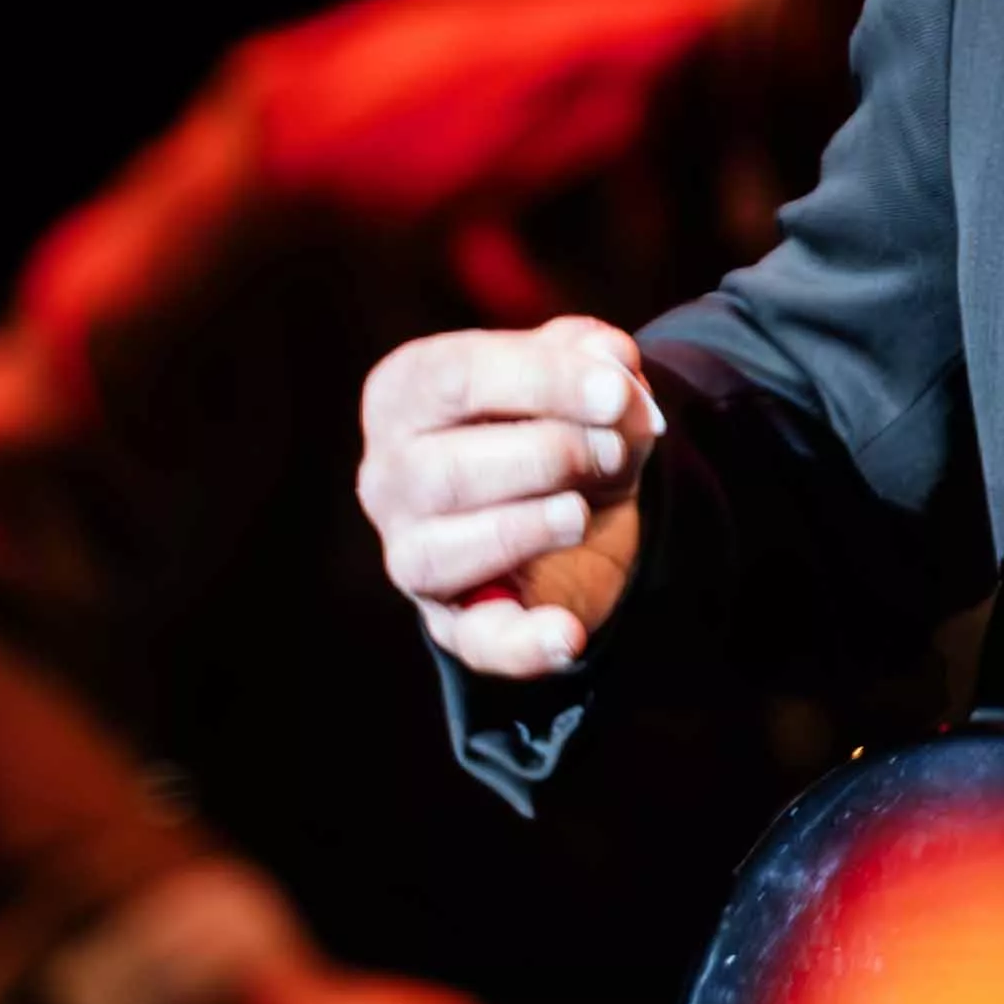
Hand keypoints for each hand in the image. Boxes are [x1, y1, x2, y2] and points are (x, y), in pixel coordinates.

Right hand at [357, 319, 659, 678]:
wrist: (581, 509)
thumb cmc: (563, 425)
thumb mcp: (585, 380)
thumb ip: (598, 359)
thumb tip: (612, 361)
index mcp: (405, 396)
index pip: (453, 378)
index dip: (541, 382)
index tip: (615, 393)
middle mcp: (388, 476)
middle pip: (443, 469)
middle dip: (546, 455)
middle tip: (612, 452)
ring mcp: (411, 553)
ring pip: (442, 552)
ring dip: (526, 528)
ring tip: (581, 514)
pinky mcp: (454, 622)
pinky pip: (477, 641)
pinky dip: (523, 643)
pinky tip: (566, 633)